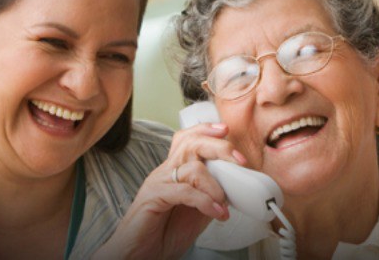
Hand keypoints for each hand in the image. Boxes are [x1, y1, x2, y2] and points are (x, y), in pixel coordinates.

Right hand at [94, 123, 247, 258]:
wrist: (138, 255)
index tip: (226, 130)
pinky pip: (185, 191)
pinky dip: (206, 201)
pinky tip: (218, 213)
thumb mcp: (196, 210)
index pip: (187, 139)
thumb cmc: (164, 233)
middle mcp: (164, 172)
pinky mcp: (153, 197)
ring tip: (224, 204)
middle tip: (240, 160)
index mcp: (174, 171)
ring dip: (216, 186)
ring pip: (192, 167)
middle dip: (219, 147)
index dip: (206, 130)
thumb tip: (236, 185)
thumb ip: (211, 194)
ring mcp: (158, 183)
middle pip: (191, 144)